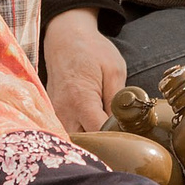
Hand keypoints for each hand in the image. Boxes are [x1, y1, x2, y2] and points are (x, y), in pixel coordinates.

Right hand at [43, 9, 126, 131]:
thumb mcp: (114, 71)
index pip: (99, 133)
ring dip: (91, 141)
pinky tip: (94, 127)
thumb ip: (118, 101)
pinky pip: (68, 132)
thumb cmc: (92, 51)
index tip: (129, 135)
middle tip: (120, 137)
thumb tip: (125, 125)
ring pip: (75, 140)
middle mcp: (64, 112)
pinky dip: (81, 134)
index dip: (116, 138)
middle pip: (84, 143)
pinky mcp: (54, 114)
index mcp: (81, 100)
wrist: (65, 39)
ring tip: (107, 132)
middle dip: (103, 145)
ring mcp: (56, 114)